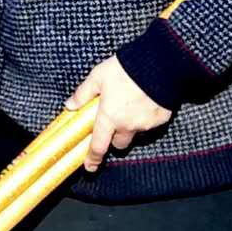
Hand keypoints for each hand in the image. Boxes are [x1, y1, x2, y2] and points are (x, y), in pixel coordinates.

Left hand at [65, 55, 171, 171]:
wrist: (160, 63)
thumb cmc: (126, 68)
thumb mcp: (98, 76)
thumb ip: (84, 93)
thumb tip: (70, 105)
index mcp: (109, 117)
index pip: (98, 146)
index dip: (93, 159)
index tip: (90, 167)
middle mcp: (127, 126)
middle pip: (119, 144)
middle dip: (115, 137)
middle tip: (114, 121)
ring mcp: (146, 124)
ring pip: (135, 134)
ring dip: (131, 127)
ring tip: (131, 106)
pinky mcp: (161, 119)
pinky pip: (151, 125)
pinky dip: (146, 118)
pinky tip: (146, 101)